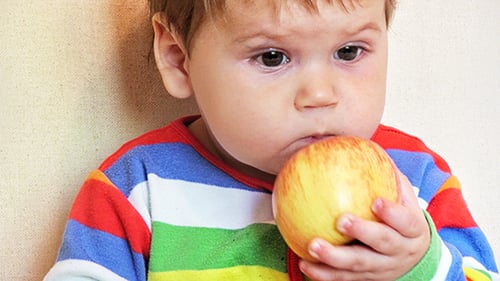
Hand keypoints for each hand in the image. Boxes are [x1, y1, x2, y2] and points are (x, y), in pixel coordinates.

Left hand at [299, 170, 430, 280]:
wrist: (416, 258)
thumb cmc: (404, 219)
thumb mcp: (405, 198)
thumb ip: (389, 176)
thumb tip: (366, 146)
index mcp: (412, 229)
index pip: (405, 221)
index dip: (393, 213)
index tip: (376, 202)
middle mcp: (399, 250)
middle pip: (382, 243)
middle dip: (362, 232)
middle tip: (341, 221)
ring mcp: (383, 268)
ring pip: (359, 265)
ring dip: (335, 258)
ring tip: (313, 246)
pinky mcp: (367, 279)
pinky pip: (344, 279)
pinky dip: (324, 274)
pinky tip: (305, 265)